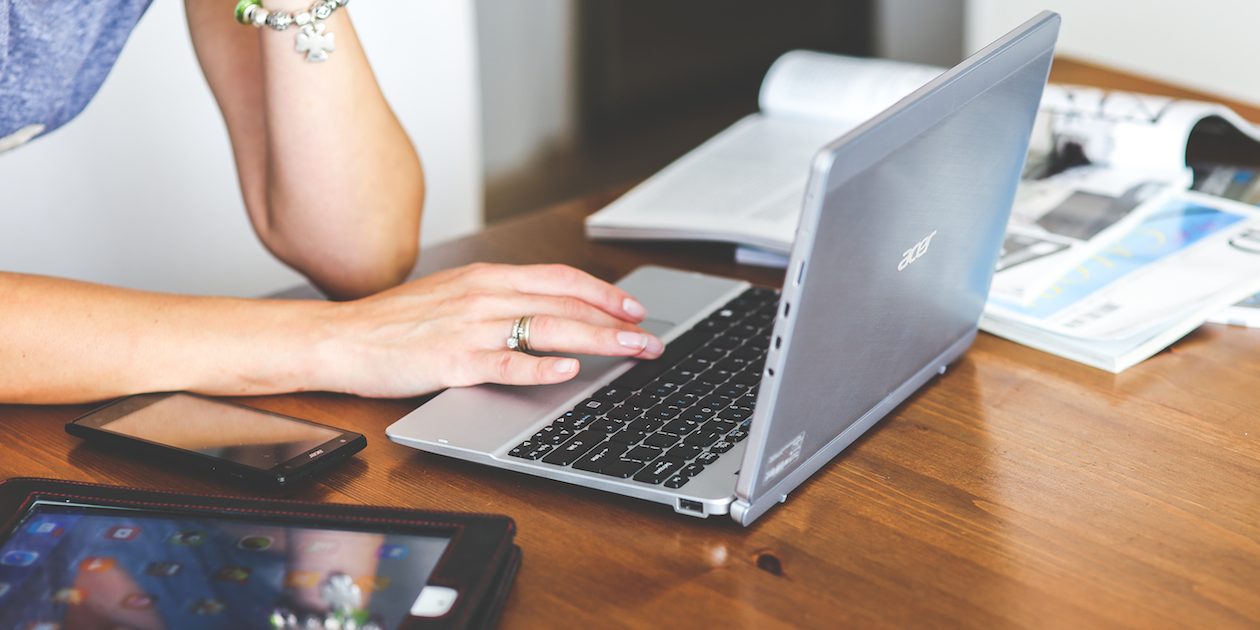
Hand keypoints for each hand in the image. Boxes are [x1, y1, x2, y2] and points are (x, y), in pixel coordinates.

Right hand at [310, 263, 663, 396]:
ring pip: (548, 328)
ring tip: (631, 352)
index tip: (634, 309)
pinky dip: (540, 366)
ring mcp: (470, 327)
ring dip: (598, 340)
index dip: (603, 293)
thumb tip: (545, 313)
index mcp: (487, 277)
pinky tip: (568, 371)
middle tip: (650, 339)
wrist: (340, 337)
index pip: (560, 278)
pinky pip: (505, 362)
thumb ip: (498, 301)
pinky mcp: (453, 360)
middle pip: (565, 303)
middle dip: (616, 322)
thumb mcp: (453, 296)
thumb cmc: (395, 323)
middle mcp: (484, 295)